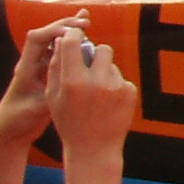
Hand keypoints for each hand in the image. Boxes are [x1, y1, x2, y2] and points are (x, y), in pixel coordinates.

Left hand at [0, 14, 89, 149]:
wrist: (9, 131)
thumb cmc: (18, 121)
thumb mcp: (35, 111)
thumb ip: (50, 96)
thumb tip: (69, 85)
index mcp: (25, 69)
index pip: (36, 38)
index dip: (55, 30)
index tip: (75, 31)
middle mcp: (31, 64)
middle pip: (46, 35)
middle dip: (65, 25)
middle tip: (86, 21)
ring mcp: (38, 69)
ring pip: (54, 43)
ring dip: (69, 32)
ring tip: (87, 23)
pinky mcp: (46, 75)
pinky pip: (60, 54)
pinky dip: (72, 46)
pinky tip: (87, 41)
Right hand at [44, 30, 136, 169]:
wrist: (94, 148)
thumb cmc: (68, 120)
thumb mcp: (53, 96)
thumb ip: (56, 66)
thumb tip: (63, 39)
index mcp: (72, 82)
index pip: (74, 43)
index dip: (74, 35)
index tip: (75, 35)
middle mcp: (96, 82)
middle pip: (102, 49)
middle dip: (96, 55)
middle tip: (89, 67)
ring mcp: (116, 87)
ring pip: (112, 65)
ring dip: (104, 72)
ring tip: (96, 93)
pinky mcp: (130, 92)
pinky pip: (121, 78)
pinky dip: (114, 86)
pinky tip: (107, 103)